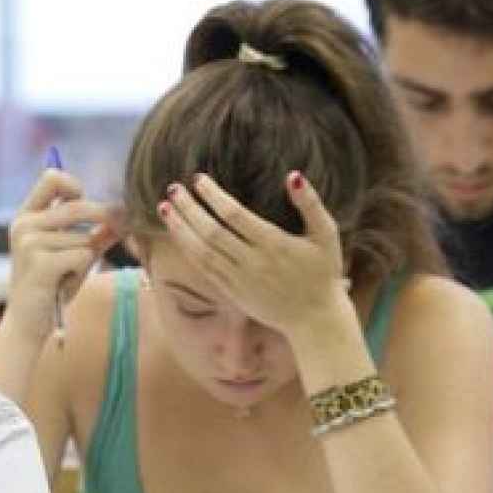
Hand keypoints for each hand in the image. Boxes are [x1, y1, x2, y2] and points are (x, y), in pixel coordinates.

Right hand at [6, 170, 119, 340]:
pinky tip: (63, 283)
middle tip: (120, 228)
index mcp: (26, 216)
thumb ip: (95, 232)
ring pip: (84, 236)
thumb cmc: (51, 286)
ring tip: (69, 273)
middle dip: (105, 216)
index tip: (86, 200)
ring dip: (88, 255)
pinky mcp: (40, 262)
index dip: (74, 185)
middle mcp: (24, 225)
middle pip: (78, 205)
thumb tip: (124, 215)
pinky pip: (82, 255)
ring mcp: (29, 243)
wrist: (28, 323)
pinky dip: (81, 270)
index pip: (52, 178)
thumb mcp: (74, 254)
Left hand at [160, 172, 350, 338]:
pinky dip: (187, 249)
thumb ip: (310, 203)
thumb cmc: (323, 271)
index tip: (198, 179)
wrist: (314, 317)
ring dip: (180, 229)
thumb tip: (292, 175)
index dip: (213, 196)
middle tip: (174, 188)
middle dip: (189, 209)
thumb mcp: (327, 233)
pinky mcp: (231, 292)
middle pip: (211, 232)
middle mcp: (252, 262)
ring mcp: (238, 279)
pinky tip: (177, 233)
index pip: (234, 215)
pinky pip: (203, 268)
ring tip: (165, 207)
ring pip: (201, 251)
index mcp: (274, 244)